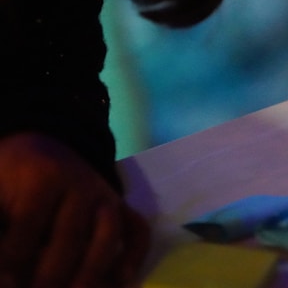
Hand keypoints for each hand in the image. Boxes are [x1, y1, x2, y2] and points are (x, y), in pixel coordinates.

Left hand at [0, 132, 149, 286]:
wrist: (40, 148)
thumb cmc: (10, 178)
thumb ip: (0, 225)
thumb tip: (5, 272)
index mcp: (44, 176)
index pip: (29, 224)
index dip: (13, 259)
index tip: (6, 282)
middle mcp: (82, 183)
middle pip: (70, 235)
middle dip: (50, 275)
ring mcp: (106, 195)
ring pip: (108, 234)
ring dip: (91, 272)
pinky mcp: (121, 207)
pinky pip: (138, 229)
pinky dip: (134, 254)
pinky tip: (120, 280)